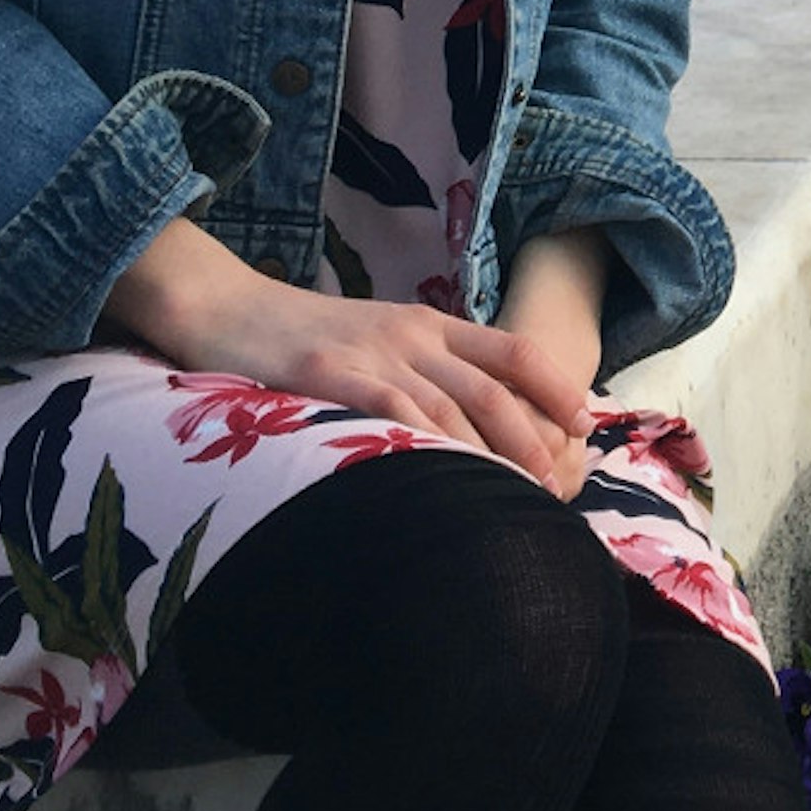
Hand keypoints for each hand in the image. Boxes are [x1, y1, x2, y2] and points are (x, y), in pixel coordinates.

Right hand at [104, 221, 592, 494]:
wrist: (226, 310)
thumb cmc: (303, 339)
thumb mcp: (377, 343)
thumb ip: (422, 372)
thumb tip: (469, 425)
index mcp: (429, 324)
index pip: (513, 349)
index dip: (555, 385)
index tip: (584, 423)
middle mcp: (413, 335)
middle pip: (493, 388)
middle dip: (531, 439)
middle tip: (556, 486)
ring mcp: (373, 353)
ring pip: (451, 407)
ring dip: (488, 457)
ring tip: (515, 500)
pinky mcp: (330, 375)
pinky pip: (392, 411)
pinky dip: (426, 446)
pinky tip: (444, 481)